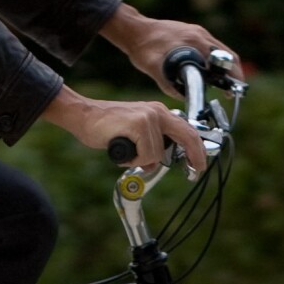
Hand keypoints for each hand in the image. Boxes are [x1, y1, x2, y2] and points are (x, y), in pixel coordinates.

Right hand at [42, 88, 208, 177]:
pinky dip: (132, 159)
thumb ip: (151, 142)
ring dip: (141, 160)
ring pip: (157, 154)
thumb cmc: (106, 126)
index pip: (186, 130)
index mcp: (158, 112)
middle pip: (186, 137)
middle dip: (193, 156)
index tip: (200, 164)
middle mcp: (157, 112)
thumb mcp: (135, 131)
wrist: (83, 115)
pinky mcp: (138, 125)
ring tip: (126, 151)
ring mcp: (148, 117)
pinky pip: (145, 155)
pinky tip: (121, 150)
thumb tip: (157, 161)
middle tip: (195, 171)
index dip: (197, 148)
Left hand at [99, 3, 235, 97]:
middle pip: (227, 55)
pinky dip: (214, 61)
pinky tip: (207, 73)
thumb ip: (168, 84)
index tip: (233, 90)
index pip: (224, 59)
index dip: (233, 76)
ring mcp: (197, 32)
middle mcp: (200, 34)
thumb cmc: (142, 47)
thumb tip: (184, 98)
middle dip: (232, 74)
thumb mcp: (153, 68)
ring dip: (224, 68)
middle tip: (230, 91)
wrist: (134, 30)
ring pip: (220, 51)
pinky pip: (210, 48)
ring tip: (222, 85)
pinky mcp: (193, 32)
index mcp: (195, 41)